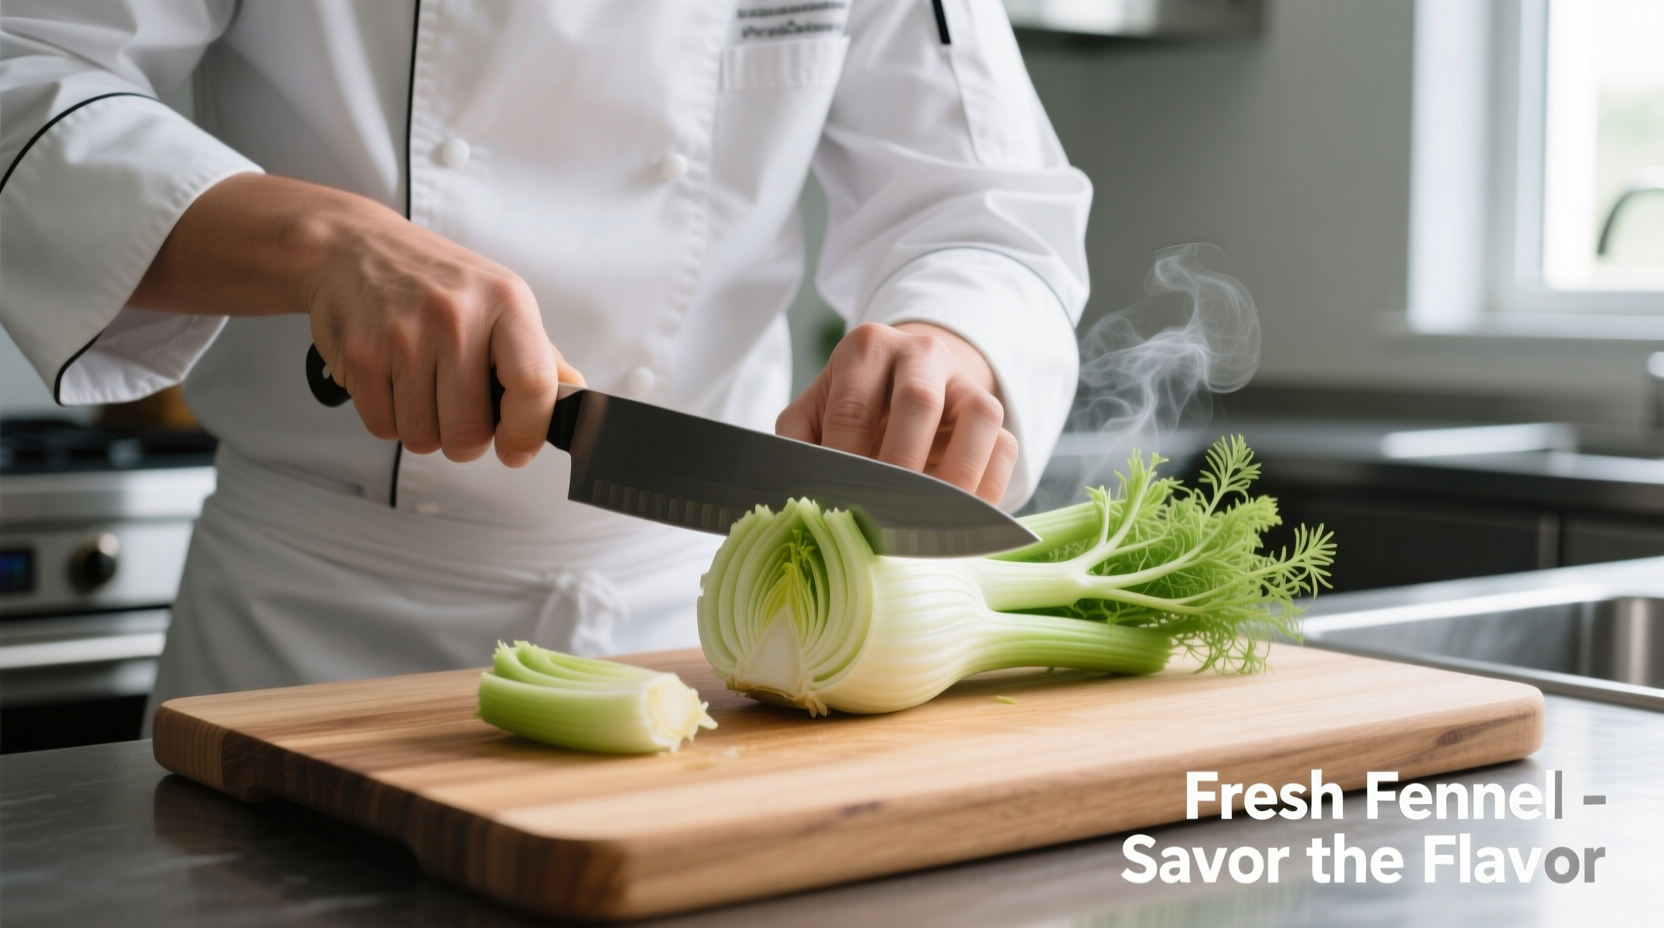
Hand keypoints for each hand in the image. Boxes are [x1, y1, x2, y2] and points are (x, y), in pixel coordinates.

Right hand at [132, 174, 582, 466]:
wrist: (353, 246)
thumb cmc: (434, 279)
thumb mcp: (500, 300)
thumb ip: (538, 355)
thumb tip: (575, 399)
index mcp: (506, 303)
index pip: (534, 387)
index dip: (528, 433)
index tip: (515, 448)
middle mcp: (456, 317)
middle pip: (470, 432)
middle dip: (466, 439)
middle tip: (459, 413)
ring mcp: (404, 336)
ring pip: (424, 437)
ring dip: (425, 429)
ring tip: (423, 389)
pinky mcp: (360, 355)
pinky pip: (384, 428)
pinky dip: (390, 419)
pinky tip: (393, 383)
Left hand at [776, 322, 1016, 503]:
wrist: (900, 380)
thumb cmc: (850, 405)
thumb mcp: (813, 412)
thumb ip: (799, 443)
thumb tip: (802, 491)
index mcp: (866, 349)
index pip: (854, 407)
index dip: (847, 459)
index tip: (840, 500)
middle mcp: (920, 353)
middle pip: (919, 402)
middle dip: (902, 464)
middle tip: (886, 512)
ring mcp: (964, 380)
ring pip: (979, 415)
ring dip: (958, 474)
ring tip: (934, 517)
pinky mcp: (994, 409)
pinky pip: (1006, 445)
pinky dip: (989, 486)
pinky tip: (962, 516)